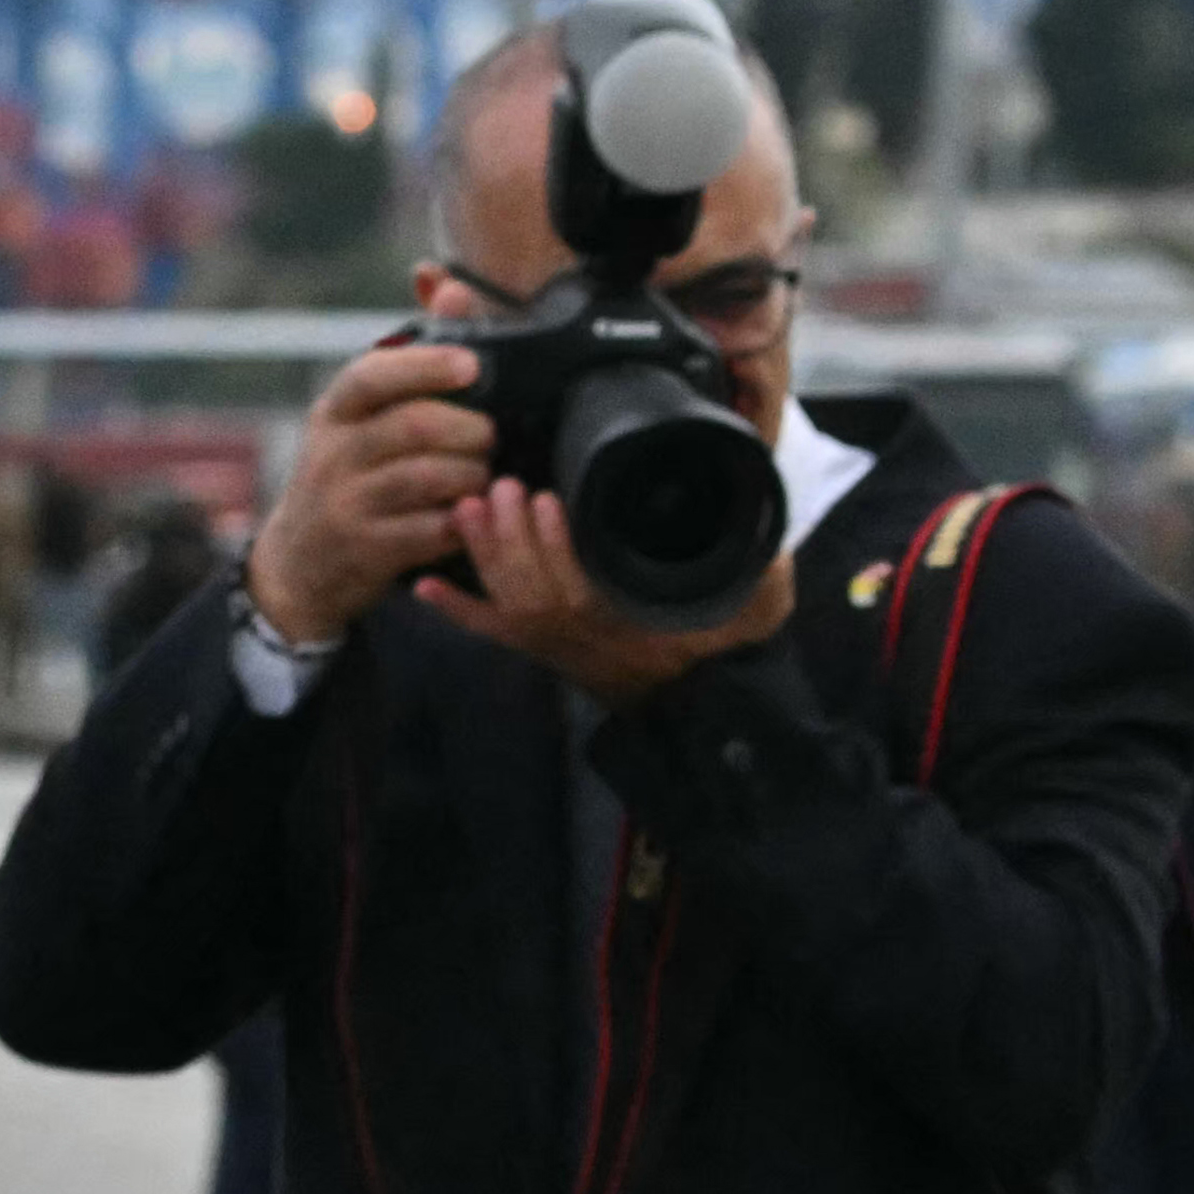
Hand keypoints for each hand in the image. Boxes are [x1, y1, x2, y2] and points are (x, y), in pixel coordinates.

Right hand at [243, 338, 496, 649]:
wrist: (299, 563)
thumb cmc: (349, 472)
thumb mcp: (362, 414)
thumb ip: (412, 352)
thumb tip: (448, 284)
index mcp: (336, 409)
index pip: (374, 375)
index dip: (428, 366)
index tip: (472, 365)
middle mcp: (335, 453)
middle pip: (416, 426)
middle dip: (469, 429)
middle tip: (490, 436)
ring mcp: (347, 504)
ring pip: (429, 478)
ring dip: (472, 475)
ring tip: (485, 474)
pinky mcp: (366, 551)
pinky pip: (429, 531)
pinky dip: (460, 522)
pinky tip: (470, 516)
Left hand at [436, 482, 796, 712]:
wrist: (701, 708)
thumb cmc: (723, 649)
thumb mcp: (758, 610)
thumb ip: (764, 577)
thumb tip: (772, 541)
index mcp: (632, 624)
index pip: (584, 590)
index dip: (559, 549)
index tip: (551, 498)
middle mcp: (586, 640)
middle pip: (533, 592)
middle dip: (511, 540)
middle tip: (501, 485)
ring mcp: (560, 647)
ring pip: (509, 607)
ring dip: (484, 558)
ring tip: (469, 507)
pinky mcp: (543, 651)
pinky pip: (493, 635)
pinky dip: (457, 612)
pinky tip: (422, 585)